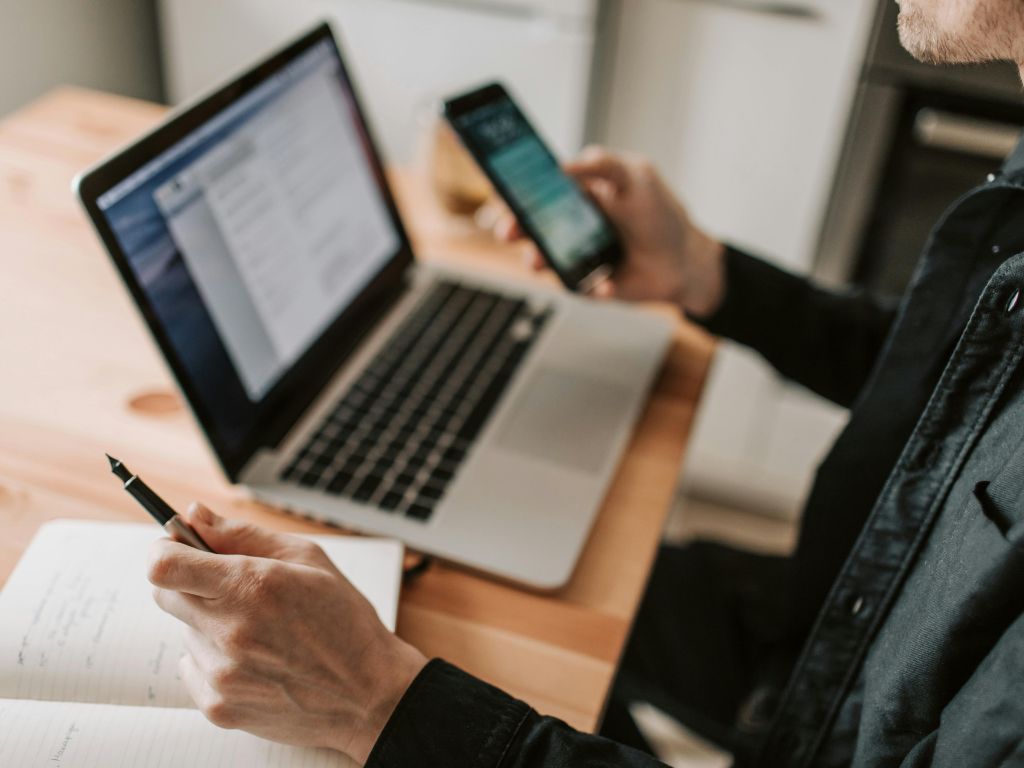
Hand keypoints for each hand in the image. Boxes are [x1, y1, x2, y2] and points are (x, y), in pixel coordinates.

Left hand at [148, 503, 426, 764]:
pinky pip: (194, 668)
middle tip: (233, 590)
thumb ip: (243, 534)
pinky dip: (216, 660)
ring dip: (211, 625)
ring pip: (187, 632)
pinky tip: (257, 661)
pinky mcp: (219, 706)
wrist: (369, 694)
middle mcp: (229, 630)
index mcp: (250, 585)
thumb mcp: (308, 559)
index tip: (176, 548)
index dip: (163, 550)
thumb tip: (195, 514)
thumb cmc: (346, 621)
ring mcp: (221, 672)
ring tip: (262, 633)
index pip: (164, 565)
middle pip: (166, 596)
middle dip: (191, 584)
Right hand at [496, 146, 725, 316]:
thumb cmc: (660, 215)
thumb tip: (563, 164)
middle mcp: (570, 224)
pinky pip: (575, 286)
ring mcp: (574, 255)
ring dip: (537, 260)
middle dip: (514, 227)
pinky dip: (589, 286)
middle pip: (529, 225)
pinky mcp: (585, 284)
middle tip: (508, 231)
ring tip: (539, 263)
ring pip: (542, 258)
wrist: (684, 263)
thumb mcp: (637, 177)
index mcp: (577, 194)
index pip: (536, 189)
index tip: (502, 193)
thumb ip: (603, 164)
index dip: (515, 191)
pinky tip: (606, 283)